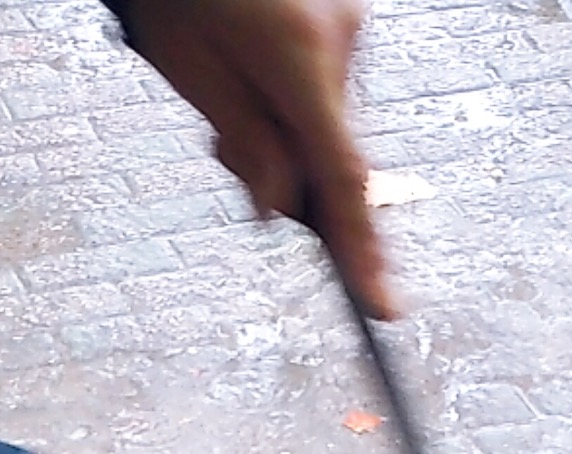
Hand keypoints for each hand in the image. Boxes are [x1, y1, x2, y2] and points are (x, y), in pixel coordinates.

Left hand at [119, 0, 392, 316]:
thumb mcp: (190, 68)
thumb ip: (243, 143)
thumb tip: (280, 211)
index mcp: (299, 58)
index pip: (340, 180)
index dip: (360, 250)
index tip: (381, 307)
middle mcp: (341, 38)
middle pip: (332, 149)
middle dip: (287, 170)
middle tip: (226, 147)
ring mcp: (350, 20)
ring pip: (328, 116)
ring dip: (286, 127)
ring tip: (228, 81)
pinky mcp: (346, 11)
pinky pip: (329, 79)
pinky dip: (295, 93)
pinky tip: (254, 59)